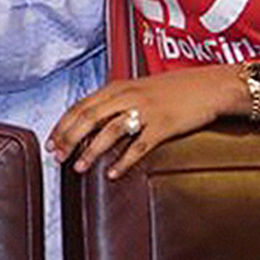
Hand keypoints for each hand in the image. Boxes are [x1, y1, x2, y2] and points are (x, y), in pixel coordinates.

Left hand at [47, 65, 237, 179]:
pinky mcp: (164, 125)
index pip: (80, 106)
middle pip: (89, 117)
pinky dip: (123, 161)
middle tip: (57, 157)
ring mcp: (146, 110)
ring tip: (78, 167)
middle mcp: (128, 96)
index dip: (62, 125)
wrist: (209, 86)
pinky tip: (113, 173)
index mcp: (117, 87)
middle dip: (69, 138)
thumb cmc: (173, 90)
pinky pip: (139, 146)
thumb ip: (115, 101)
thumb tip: (91, 120)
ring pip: (110, 131)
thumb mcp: (138, 89)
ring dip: (91, 151)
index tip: (50, 141)